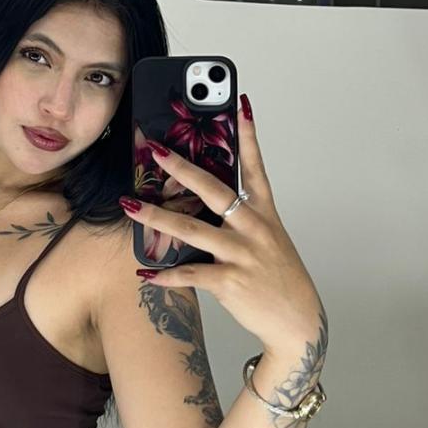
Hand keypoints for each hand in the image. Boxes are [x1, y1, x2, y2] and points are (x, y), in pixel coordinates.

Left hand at [121, 95, 323, 355]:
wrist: (298, 322)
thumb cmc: (277, 278)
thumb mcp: (267, 241)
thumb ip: (238, 220)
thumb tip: (199, 204)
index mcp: (264, 215)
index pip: (255, 168)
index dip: (249, 136)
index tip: (240, 104)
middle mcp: (255, 229)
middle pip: (215, 191)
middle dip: (184, 168)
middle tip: (157, 150)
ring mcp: (243, 255)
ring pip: (193, 230)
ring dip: (157, 218)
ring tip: (130, 206)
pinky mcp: (231, 282)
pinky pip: (191, 274)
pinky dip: (167, 274)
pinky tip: (146, 272)